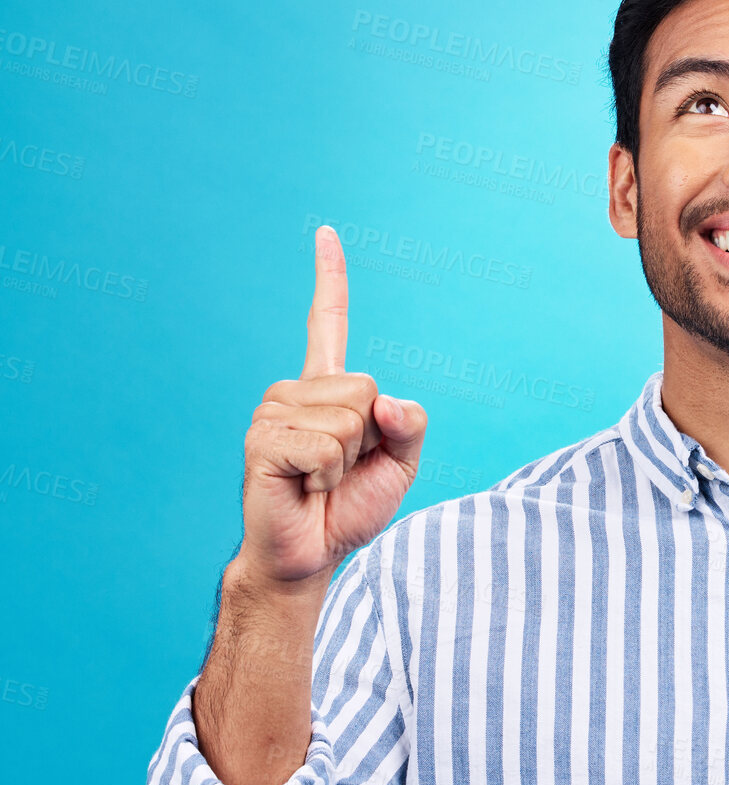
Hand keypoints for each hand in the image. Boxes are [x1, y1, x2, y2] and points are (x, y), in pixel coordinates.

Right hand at [236, 226, 427, 587]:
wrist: (311, 553)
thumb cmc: (349, 507)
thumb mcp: (400, 463)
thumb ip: (410, 424)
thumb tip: (385, 401)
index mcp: (327, 388)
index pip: (328, 322)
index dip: (330, 278)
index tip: (327, 232)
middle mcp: (295, 390)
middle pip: (366, 387)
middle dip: (371, 436)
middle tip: (341, 468)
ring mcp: (273, 411)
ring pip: (350, 417)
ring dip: (348, 459)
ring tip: (320, 479)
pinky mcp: (262, 439)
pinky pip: (326, 446)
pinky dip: (327, 475)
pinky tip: (305, 486)